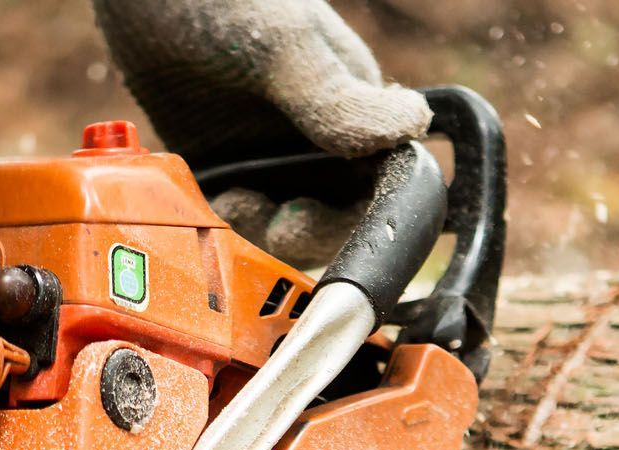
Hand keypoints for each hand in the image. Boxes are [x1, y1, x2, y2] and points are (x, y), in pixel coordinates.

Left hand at [92, 0, 430, 263]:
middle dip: (303, 233)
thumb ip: (337, 98)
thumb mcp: (283, 47)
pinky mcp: (219, 167)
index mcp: (353, 107)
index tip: (309, 217)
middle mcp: (314, 140)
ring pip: (277, 226)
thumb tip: (410, 127)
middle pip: (328, 219)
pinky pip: (231, 216)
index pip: (377, 184)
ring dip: (259, 231)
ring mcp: (264, 156)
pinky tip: (208, 200)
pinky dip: (223, 222)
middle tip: (276, 221)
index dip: (355, 218)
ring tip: (231, 202)